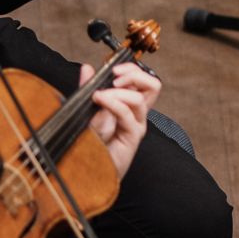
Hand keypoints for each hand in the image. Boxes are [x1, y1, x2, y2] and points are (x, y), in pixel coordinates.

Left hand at [84, 62, 159, 178]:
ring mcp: (136, 125)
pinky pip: (127, 114)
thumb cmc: (89, 142)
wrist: (87, 170)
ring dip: (118, 91)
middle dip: (134, 74)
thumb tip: (87, 68)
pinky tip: (100, 100)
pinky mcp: (132, 136)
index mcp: (129, 104)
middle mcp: (137, 113)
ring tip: (100, 95)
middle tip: (114, 76)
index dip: (132, 69)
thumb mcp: (86, 109)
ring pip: (140, 98)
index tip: (113, 68)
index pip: (142, 80)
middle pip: (152, 85)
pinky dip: (113, 102)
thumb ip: (88, 88)